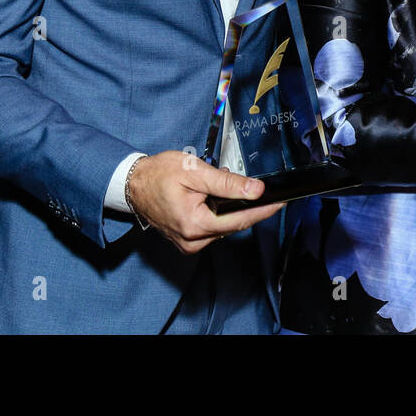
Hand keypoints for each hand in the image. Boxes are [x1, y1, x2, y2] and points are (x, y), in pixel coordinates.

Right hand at [125, 150, 283, 253]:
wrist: (133, 184)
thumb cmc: (158, 175)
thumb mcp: (195, 172)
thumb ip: (227, 183)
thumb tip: (255, 189)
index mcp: (194, 224)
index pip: (240, 220)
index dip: (264, 210)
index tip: (282, 202)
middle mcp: (192, 240)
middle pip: (233, 224)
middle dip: (246, 206)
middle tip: (255, 186)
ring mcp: (189, 243)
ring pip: (224, 227)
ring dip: (230, 209)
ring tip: (223, 187)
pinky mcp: (187, 240)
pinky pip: (213, 228)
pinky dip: (218, 214)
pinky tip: (213, 198)